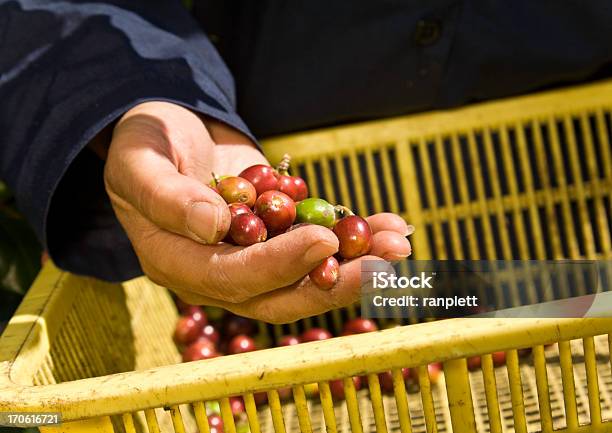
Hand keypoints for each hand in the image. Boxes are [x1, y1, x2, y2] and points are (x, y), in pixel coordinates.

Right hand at [104, 101, 412, 322]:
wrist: (169, 133)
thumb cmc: (143, 144)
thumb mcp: (139, 162)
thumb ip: (165, 196)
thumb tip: (213, 226)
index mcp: (177, 263)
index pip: (232, 278)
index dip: (279, 265)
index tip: (322, 239)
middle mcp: (218, 272)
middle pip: (280, 295)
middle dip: (335, 282)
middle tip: (385, 264)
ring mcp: (251, 257)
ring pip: (307, 276)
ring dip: (356, 264)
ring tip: (399, 244)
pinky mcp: (276, 237)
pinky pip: (317, 244)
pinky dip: (354, 237)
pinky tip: (388, 227)